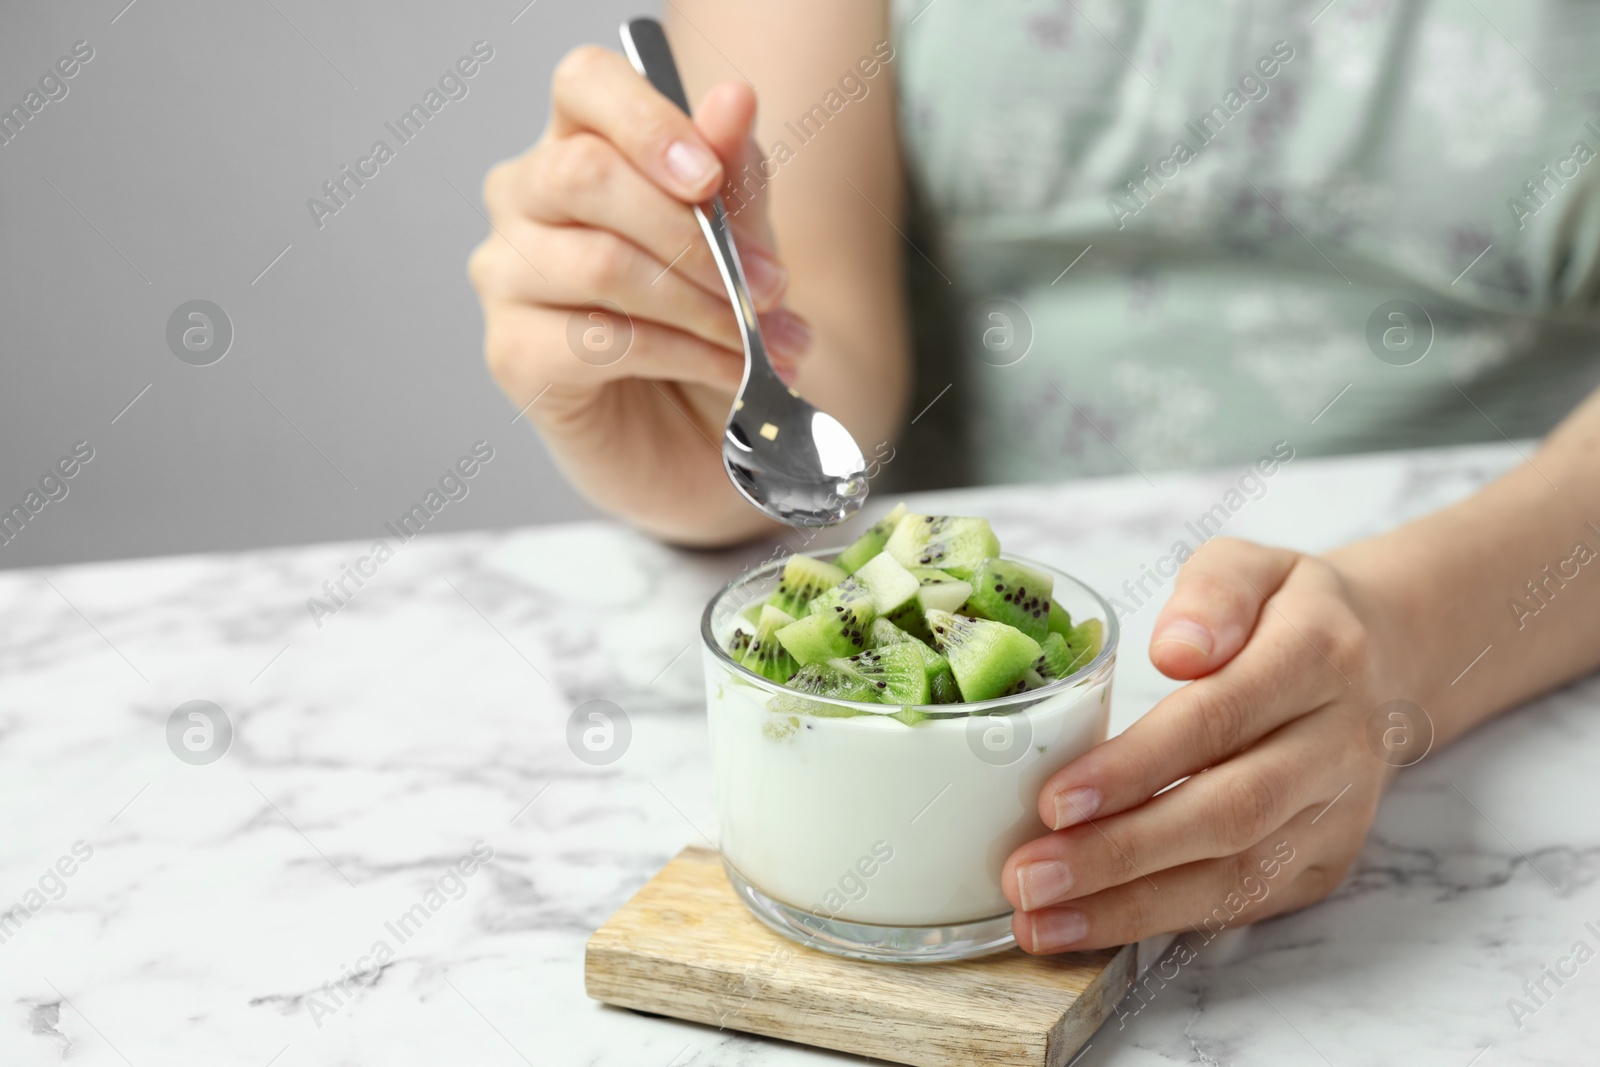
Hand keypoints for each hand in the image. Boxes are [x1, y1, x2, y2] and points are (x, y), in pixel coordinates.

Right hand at [468, 45, 806, 543]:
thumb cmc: (714, 323)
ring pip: (600, 264)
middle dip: (692, 235)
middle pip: (584, 174)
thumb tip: (733, 99)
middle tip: (767, 288)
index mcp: (579, 143)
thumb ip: (733, 176)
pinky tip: (732, 374)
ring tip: (764, 343)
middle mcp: (524, 199)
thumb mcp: (744, 244)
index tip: (709, 180)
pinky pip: (599, 341)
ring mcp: (506, 276)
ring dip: (702, 307)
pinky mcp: (513, 354)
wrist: (714, 436)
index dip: (647, 122)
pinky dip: (684, 357)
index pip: (585, 85)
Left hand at [1002, 538, 1406, 952]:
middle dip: (1120, 853)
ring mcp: (1338, 815)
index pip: (1218, 719)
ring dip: (1129, 907)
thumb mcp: (1250, 565)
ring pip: (1235, 876)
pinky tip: (1085, 925)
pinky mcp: (1324, 864)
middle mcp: (1339, 745)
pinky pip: (1241, 904)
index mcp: (1318, 657)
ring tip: (1039, 919)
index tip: (1055, 799)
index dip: (1135, 767)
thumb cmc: (1284, 613)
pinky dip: (1159, 921)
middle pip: (1228, 812)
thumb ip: (1213, 593)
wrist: (1381, 663)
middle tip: (1027, 875)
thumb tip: (1177, 650)